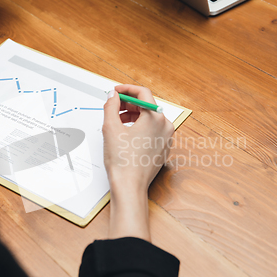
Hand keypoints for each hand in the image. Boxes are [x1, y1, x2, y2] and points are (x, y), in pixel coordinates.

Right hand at [103, 84, 174, 240]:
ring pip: (149, 118)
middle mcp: (165, 126)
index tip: (115, 91)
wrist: (130, 187)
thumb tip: (113, 96)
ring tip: (116, 121)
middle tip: (112, 106)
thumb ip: (111, 106)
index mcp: (155, 118)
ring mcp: (166, 138)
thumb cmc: (123, 162)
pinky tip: (125, 134)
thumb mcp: (111, 128)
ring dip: (132, 115)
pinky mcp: (163, 148)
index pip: (143, 93)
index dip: (126, 89)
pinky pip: (151, 131)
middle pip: (146, 105)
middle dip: (128, 104)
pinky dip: (139, 127)